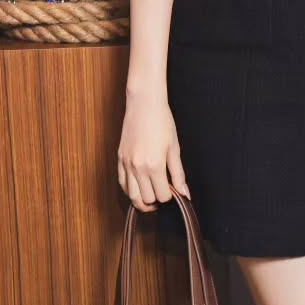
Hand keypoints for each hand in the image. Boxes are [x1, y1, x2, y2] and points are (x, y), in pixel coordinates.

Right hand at [117, 92, 189, 210]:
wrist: (144, 104)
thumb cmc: (162, 122)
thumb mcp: (174, 148)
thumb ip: (178, 174)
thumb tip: (184, 193)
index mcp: (154, 166)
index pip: (162, 196)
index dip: (170, 196)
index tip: (173, 189)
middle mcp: (138, 168)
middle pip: (146, 199)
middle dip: (156, 200)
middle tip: (163, 193)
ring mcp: (126, 164)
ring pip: (131, 196)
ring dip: (142, 200)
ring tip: (151, 195)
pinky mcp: (120, 158)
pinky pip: (121, 183)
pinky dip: (130, 190)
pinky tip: (138, 187)